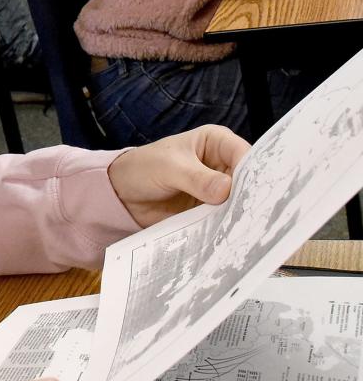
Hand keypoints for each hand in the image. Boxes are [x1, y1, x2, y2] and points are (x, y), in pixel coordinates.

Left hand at [107, 124, 248, 227]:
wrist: (123, 194)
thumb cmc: (144, 168)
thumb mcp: (169, 168)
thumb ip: (197, 178)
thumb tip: (226, 190)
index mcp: (216, 142)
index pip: (243, 154)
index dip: (252, 171)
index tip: (257, 191)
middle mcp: (222, 165)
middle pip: (247, 181)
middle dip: (250, 197)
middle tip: (256, 216)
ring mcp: (218, 190)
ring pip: (238, 203)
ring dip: (240, 216)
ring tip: (247, 231)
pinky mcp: (210, 210)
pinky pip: (224, 219)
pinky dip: (226, 228)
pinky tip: (232, 239)